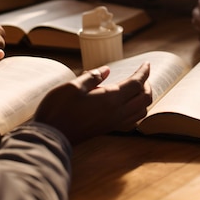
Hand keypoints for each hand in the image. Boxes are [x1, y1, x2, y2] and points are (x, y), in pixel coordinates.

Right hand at [34, 62, 151, 144]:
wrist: (51, 136)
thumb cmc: (59, 109)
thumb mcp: (73, 87)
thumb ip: (92, 78)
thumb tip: (107, 70)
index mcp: (110, 99)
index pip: (136, 84)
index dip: (144, 72)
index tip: (147, 63)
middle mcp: (116, 113)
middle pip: (144, 99)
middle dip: (147, 85)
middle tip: (141, 75)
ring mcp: (113, 123)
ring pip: (141, 112)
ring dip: (144, 99)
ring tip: (137, 89)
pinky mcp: (107, 129)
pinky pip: (131, 121)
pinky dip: (137, 111)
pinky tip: (128, 106)